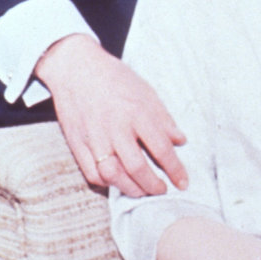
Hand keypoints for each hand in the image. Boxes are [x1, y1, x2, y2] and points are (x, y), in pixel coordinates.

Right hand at [36, 33, 187, 196]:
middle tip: (162, 190)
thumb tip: (180, 141)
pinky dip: (107, 183)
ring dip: (131, 189)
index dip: (175, 169)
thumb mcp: (146, 91)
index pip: (161, 148)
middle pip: (137, 167)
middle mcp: (115, 127)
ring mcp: (94, 137)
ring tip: (142, 190)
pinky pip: (92, 173)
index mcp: (137, 112)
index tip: (183, 182)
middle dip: (153, 186)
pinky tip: (118, 182)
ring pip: (113, 175)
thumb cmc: (115, 79)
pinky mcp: (77, 144)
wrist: (77, 69)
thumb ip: (164, 119)